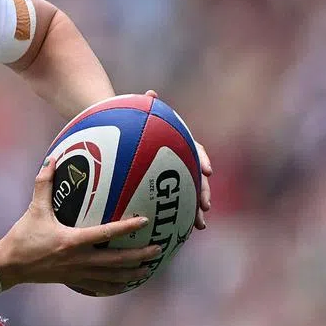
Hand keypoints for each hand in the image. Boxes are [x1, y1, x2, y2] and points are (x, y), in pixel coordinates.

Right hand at [0, 158, 158, 295]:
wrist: (10, 266)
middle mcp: (79, 259)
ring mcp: (78, 273)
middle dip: (140, 255)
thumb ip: (44, 184)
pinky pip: (100, 286)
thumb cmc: (22, 236)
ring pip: (112, 276)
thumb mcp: (34, 209)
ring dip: (133, 273)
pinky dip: (116, 285)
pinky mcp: (73, 281)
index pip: (106, 234)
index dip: (127, 227)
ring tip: (149, 268)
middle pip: (117, 261)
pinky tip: (126, 283)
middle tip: (158, 248)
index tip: (144, 221)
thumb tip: (51, 159)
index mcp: (72, 241)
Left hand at [143, 90, 211, 229]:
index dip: (202, 160)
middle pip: (197, 179)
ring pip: (188, 196)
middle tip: (205, 206)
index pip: (196, 150)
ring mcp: (172, 177)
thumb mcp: (137, 114)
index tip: (206, 171)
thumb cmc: (129, 123)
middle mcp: (180, 161)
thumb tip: (151, 92)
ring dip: (196, 211)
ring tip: (198, 226)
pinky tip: (174, 233)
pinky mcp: (160, 189)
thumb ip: (146, 105)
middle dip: (203, 193)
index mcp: (178, 144)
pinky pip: (170, 204)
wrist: (119, 134)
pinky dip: (175, 217)